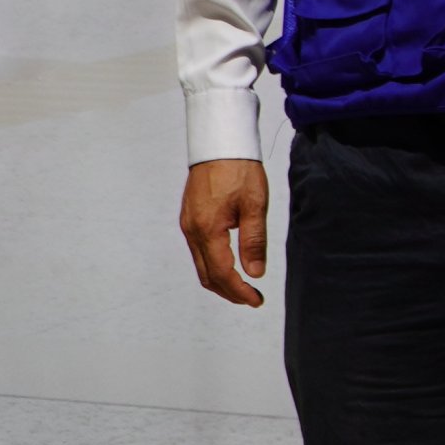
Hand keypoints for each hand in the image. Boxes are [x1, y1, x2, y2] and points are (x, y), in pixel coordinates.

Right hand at [180, 158, 268, 307]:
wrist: (220, 144)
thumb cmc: (239, 170)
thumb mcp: (254, 204)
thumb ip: (254, 240)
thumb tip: (255, 272)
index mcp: (208, 229)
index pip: (222, 272)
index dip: (239, 291)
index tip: (256, 300)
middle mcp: (192, 231)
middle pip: (207, 275)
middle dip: (229, 291)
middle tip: (252, 298)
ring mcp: (188, 225)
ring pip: (200, 265)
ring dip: (220, 280)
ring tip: (243, 287)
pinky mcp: (190, 219)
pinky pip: (198, 252)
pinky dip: (213, 265)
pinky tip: (229, 265)